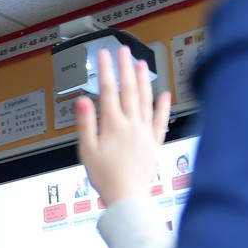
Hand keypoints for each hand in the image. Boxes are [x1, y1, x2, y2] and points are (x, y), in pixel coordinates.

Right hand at [76, 46, 171, 201]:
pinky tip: (164, 95)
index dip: (105, 70)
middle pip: (128, 90)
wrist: (127, 197)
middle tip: (123, 51)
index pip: (108, 91)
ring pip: (145, 100)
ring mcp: (144, 132)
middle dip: (125, 68)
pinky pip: (160, 120)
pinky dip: (162, 106)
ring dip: (143, 80)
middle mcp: (131, 125)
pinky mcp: (153, 142)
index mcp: (113, 125)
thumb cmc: (106, 177)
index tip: (103, 55)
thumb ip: (85, 123)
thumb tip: (83, 101)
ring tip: (141, 64)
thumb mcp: (87, 151)